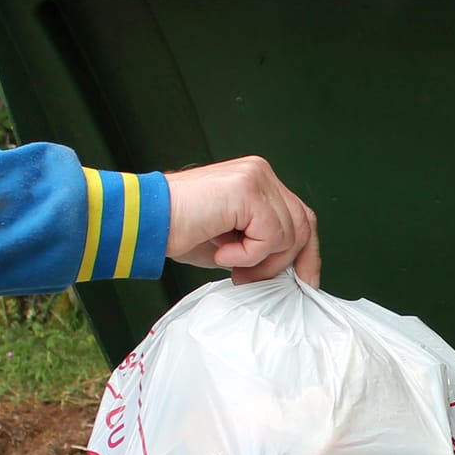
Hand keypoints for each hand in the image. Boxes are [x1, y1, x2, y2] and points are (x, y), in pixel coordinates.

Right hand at [165, 156, 320, 287]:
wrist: (147, 222)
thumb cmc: (181, 231)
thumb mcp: (234, 241)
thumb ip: (264, 244)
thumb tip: (292, 270)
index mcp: (259, 181)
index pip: (301, 216)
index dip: (307, 252)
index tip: (305, 281)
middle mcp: (260, 173)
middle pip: (302, 224)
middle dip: (283, 263)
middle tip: (249, 278)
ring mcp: (255, 177)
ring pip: (289, 234)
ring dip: (260, 261)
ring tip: (229, 262)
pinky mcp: (247, 189)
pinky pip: (270, 235)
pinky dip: (247, 254)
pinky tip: (221, 250)